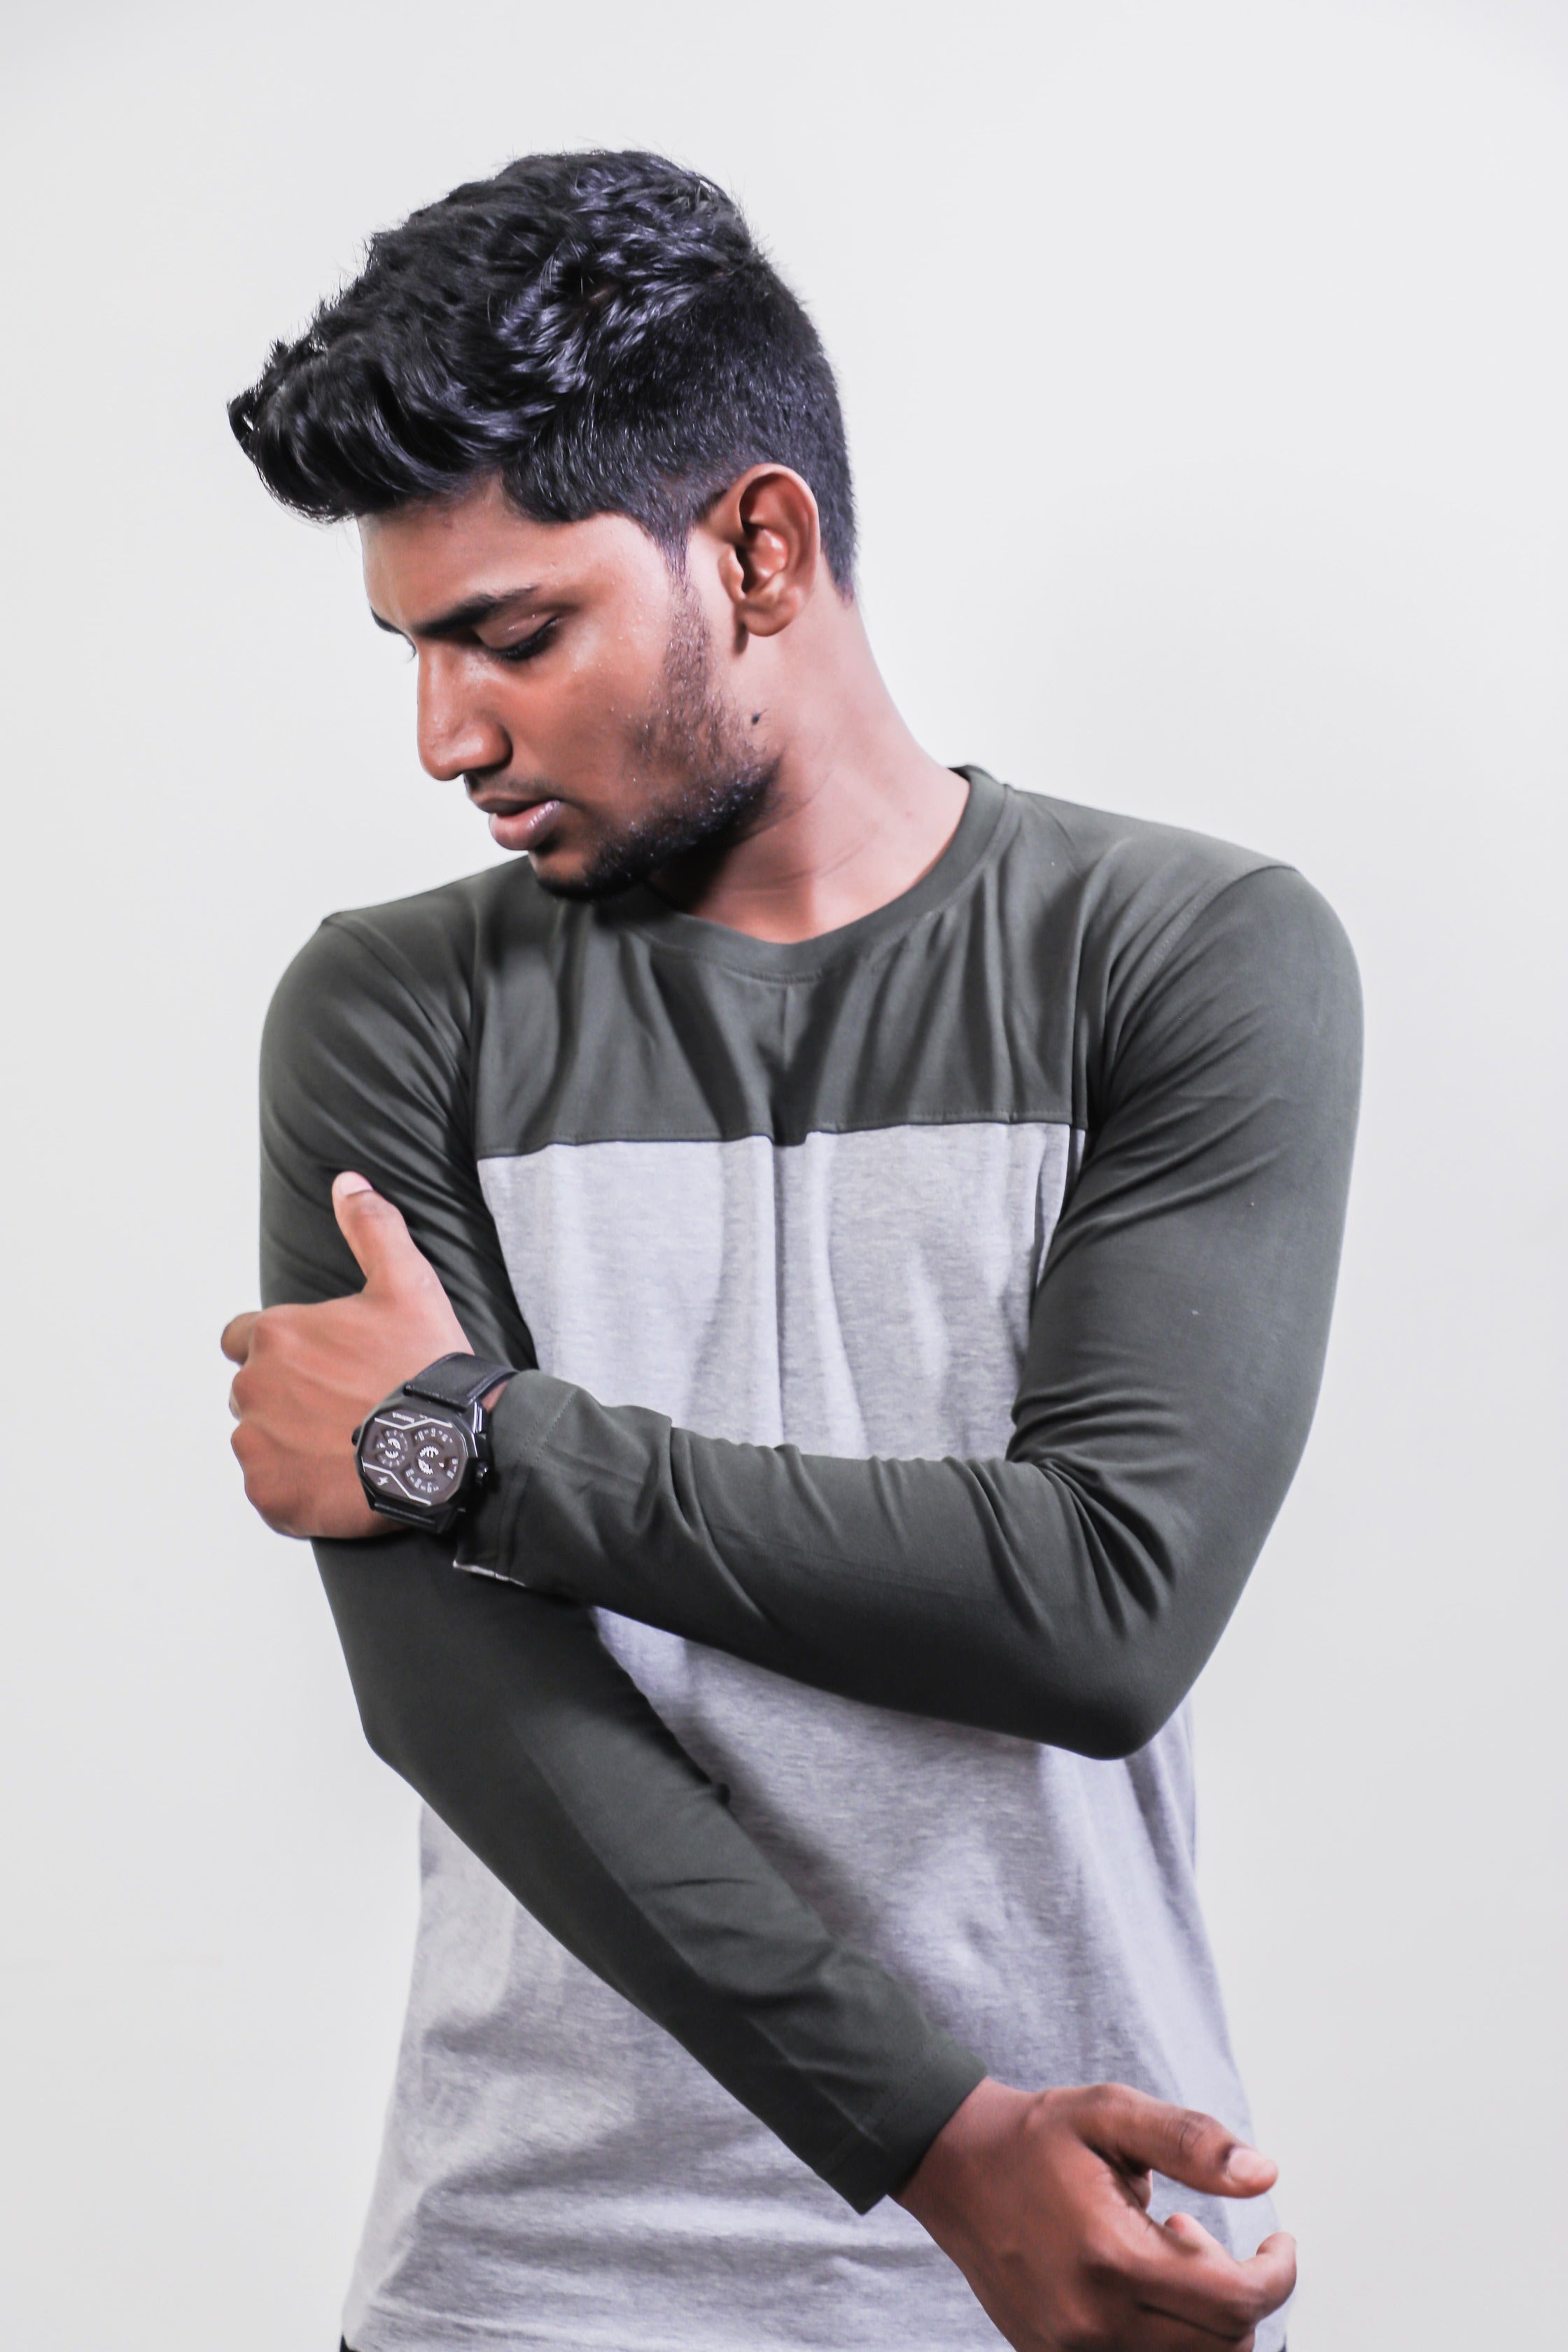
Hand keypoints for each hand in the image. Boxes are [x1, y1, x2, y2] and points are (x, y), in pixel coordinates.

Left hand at [221, 1172, 470, 1538]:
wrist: (448, 1443)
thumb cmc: (425, 1365)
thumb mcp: (406, 1282)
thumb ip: (371, 1228)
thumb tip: (349, 1184)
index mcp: (276, 1334)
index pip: (245, 1337)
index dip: (285, 1350)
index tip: (322, 1366)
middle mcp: (253, 1387)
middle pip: (253, 1391)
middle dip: (287, 1397)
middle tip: (342, 1408)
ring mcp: (257, 1445)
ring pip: (259, 1440)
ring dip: (289, 1443)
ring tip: (344, 1448)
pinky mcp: (269, 1494)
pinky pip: (268, 1490)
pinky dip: (294, 1488)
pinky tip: (338, 1480)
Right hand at [896, 2078, 1295, 2351]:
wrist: (954, 2167)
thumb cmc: (1037, 2137)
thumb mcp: (1112, 2114)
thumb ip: (1191, 2141)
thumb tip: (1264, 2175)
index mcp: (1111, 2257)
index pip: (1236, 2303)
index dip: (1278, 2275)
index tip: (1280, 2244)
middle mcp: (1091, 2320)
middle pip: (1222, 2344)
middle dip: (1237, 2290)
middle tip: (1195, 2232)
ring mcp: (1069, 2349)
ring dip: (1200, 2315)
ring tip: (1163, 2249)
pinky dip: (1163, 2332)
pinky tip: (1134, 2277)